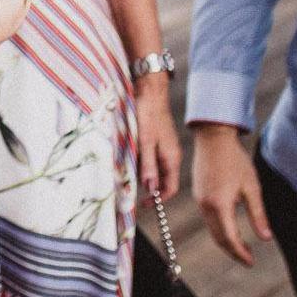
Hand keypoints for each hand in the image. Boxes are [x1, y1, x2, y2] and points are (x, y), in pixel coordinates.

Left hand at [135, 80, 183, 200]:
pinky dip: (140, 161)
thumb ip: (148, 165)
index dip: (157, 199)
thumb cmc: (148, 114)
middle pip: (161, 180)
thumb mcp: (145, 141)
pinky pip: (149, 157)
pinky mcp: (157, 140)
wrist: (150, 91)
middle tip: (129, 187)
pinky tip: (129, 156)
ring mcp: (164, 148)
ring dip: (142, 172)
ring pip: (154, 168)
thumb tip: (150, 189)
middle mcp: (170, 156)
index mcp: (171, 159)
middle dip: (147, 186)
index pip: (169, 188)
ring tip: (126, 170)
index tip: (142, 204)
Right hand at [192, 123, 272, 267]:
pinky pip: (207, 218)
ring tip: (241, 246)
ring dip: (225, 241)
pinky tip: (229, 227)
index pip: (229, 238)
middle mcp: (205, 205)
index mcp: (219, 205)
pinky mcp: (198, 193)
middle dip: (232, 251)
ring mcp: (199, 199)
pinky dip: (219, 228)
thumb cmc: (235, 160)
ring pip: (211, 228)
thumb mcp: (252, 187)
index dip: (241, 253)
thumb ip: (258, 214)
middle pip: (218, 237)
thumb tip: (266, 238)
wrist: (213, 138)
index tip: (251, 262)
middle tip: (247, 259)